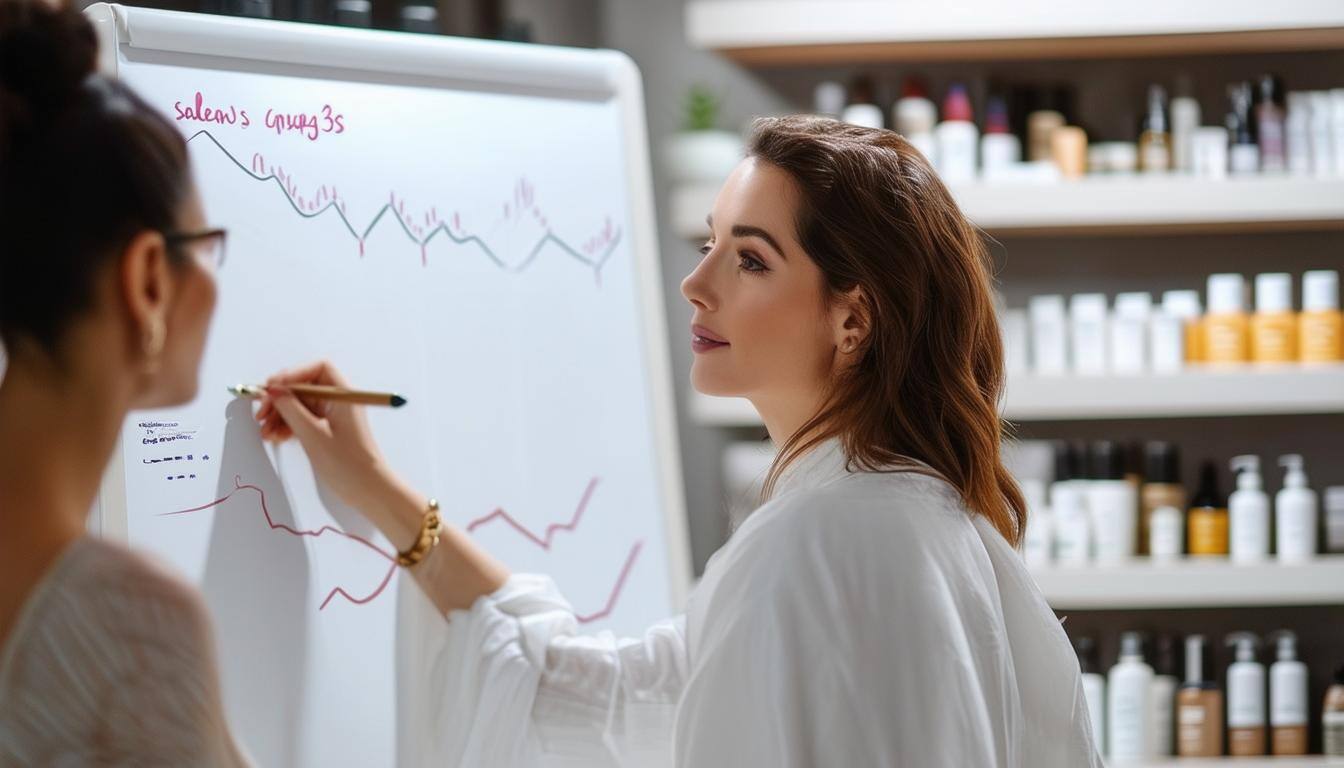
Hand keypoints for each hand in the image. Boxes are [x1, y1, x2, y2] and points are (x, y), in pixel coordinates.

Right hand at [255, 360, 404, 516]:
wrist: (367, 491)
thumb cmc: (347, 462)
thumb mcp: (313, 434)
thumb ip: (291, 409)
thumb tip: (273, 390)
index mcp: (343, 394)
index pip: (317, 369)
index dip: (293, 374)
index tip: (272, 388)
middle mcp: (338, 400)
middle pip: (304, 387)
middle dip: (280, 398)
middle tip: (261, 414)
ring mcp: (332, 415)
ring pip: (300, 405)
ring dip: (279, 415)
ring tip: (264, 431)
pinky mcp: (326, 430)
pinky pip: (302, 420)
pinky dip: (287, 426)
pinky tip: (274, 437)